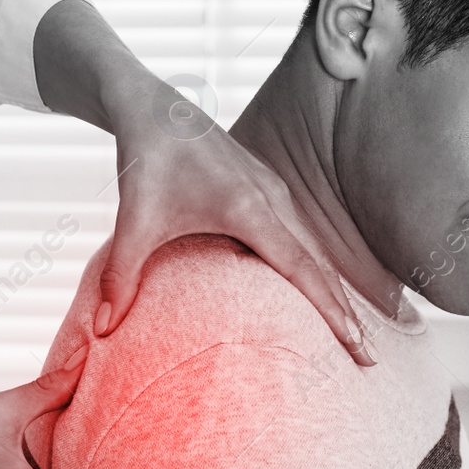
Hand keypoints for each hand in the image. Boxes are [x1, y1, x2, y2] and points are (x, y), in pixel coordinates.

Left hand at [32, 0, 369, 363]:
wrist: (150, 108)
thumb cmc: (146, 160)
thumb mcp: (132, 221)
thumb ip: (120, 277)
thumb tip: (100, 330)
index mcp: (251, 209)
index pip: (305, 272)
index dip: (334, 314)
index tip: (360, 349)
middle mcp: (273, 199)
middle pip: (320, 267)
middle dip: (346, 314)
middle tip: (368, 360)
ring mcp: (273, 191)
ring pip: (312, 250)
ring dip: (332, 290)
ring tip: (351, 334)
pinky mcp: (264, 189)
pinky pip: (298, 235)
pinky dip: (312, 267)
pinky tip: (314, 290)